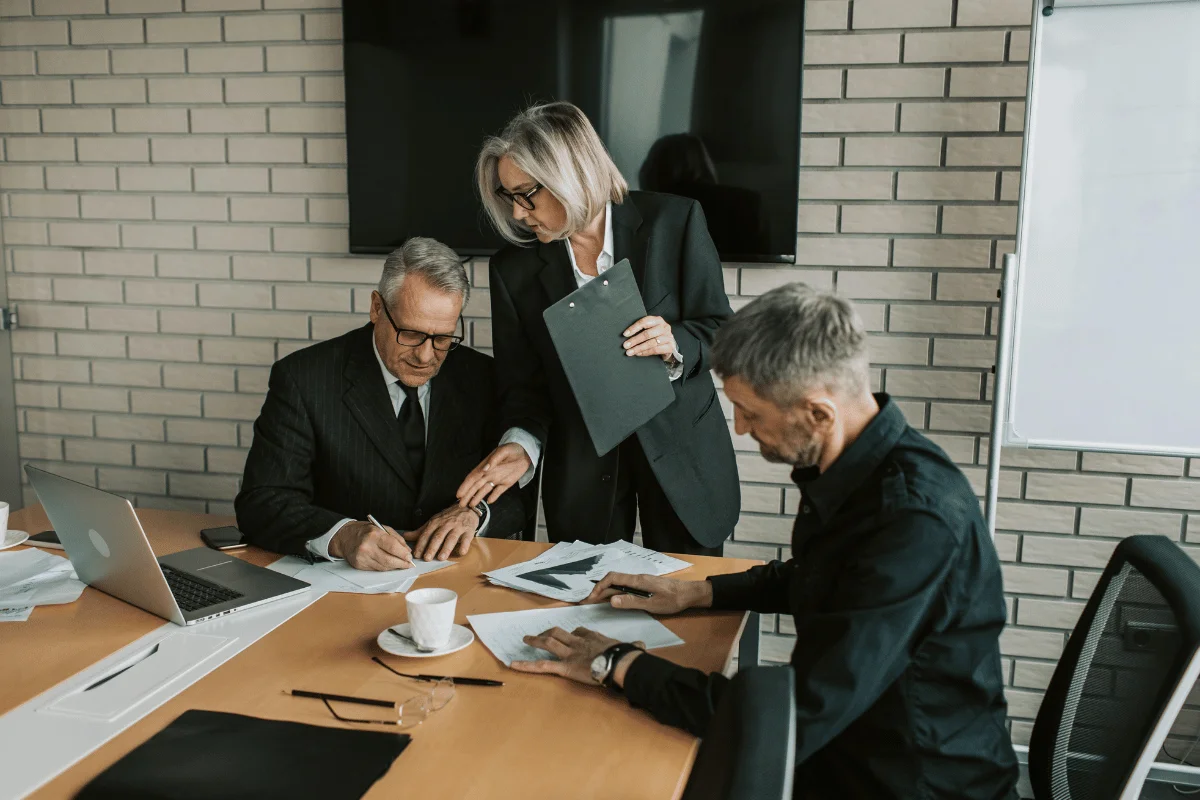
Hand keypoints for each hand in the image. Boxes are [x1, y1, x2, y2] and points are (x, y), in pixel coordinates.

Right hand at [329, 520, 412, 570]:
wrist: (345, 537)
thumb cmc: (365, 531)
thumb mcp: (382, 528)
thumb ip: (396, 538)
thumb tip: (407, 551)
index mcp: (374, 534)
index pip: (392, 547)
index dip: (403, 554)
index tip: (410, 557)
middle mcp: (367, 547)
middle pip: (388, 560)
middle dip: (401, 563)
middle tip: (408, 564)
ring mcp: (362, 557)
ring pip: (383, 566)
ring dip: (394, 567)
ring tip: (401, 565)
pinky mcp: (359, 565)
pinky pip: (376, 569)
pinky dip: (385, 568)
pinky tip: (390, 565)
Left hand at [408, 505, 478, 560]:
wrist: (466, 508)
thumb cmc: (448, 517)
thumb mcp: (433, 521)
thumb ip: (420, 531)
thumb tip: (405, 536)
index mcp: (435, 522)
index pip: (426, 534)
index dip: (421, 544)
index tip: (416, 554)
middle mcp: (446, 524)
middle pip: (438, 536)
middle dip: (432, 547)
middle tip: (427, 558)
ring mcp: (458, 527)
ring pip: (451, 538)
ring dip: (446, 548)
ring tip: (441, 557)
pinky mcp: (469, 530)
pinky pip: (466, 538)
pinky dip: (464, 545)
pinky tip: (461, 552)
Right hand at [457, 443, 531, 507]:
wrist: (525, 452)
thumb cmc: (512, 449)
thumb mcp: (503, 451)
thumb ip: (493, 460)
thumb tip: (484, 469)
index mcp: (486, 467)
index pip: (472, 478)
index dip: (465, 486)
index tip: (459, 494)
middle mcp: (489, 474)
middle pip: (476, 486)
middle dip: (468, 495)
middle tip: (461, 505)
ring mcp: (497, 479)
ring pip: (485, 490)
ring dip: (477, 498)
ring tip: (471, 506)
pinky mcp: (506, 483)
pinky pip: (498, 491)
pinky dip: (493, 497)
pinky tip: (489, 502)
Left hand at [509, 626, 644, 685]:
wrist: (621, 663)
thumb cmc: (627, 657)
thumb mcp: (631, 649)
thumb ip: (634, 647)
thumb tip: (641, 646)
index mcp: (594, 638)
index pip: (581, 632)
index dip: (574, 633)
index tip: (571, 634)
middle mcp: (580, 642)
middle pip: (560, 633)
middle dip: (548, 632)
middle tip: (540, 634)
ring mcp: (570, 653)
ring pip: (549, 643)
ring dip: (536, 641)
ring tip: (525, 640)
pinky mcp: (565, 667)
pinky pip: (543, 666)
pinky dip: (527, 665)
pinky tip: (514, 665)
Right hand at [583, 573, 712, 614]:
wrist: (689, 594)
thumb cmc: (673, 600)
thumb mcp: (653, 604)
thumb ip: (632, 602)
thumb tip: (612, 600)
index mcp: (638, 581)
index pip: (612, 578)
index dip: (599, 587)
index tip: (590, 598)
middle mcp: (637, 578)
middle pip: (613, 580)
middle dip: (598, 590)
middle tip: (587, 602)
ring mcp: (640, 581)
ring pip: (618, 583)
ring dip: (606, 591)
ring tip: (596, 602)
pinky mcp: (644, 585)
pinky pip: (624, 586)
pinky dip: (614, 592)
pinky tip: (613, 600)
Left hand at [623, 315, 676, 361]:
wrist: (670, 345)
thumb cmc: (657, 336)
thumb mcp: (651, 329)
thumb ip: (642, 329)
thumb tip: (626, 334)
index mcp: (658, 320)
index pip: (645, 322)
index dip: (634, 328)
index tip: (625, 334)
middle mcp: (664, 327)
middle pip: (647, 333)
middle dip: (634, 340)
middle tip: (625, 345)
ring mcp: (668, 337)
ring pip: (651, 343)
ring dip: (638, 348)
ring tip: (629, 352)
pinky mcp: (670, 347)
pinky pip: (655, 350)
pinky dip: (645, 352)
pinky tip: (638, 354)